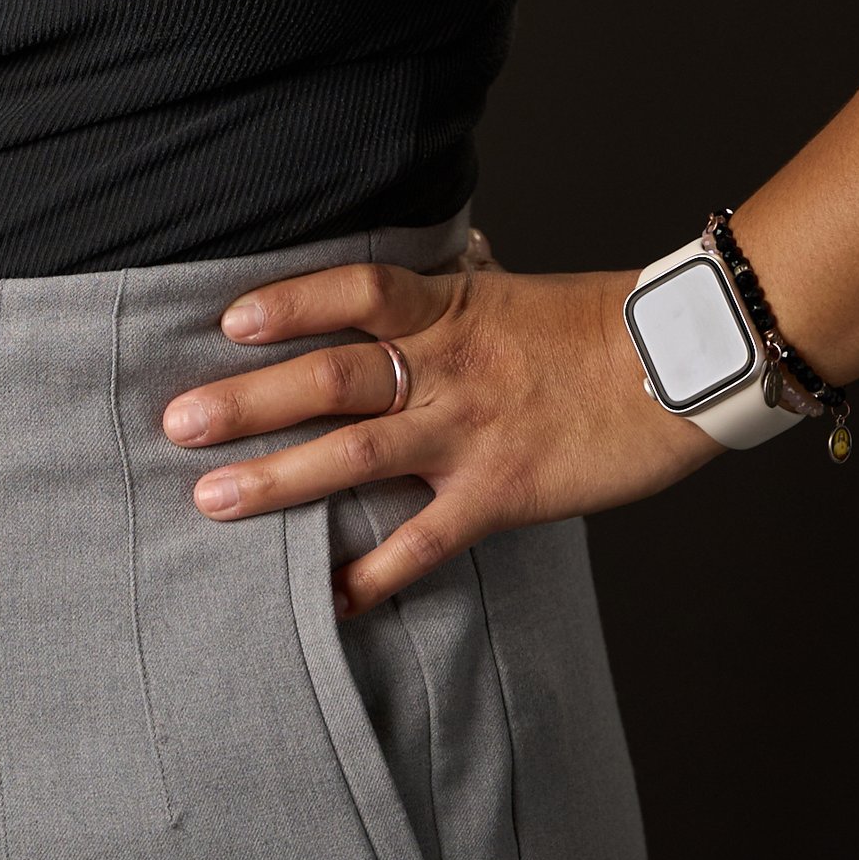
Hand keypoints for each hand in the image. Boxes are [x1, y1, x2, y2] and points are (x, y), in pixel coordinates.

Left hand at [159, 237, 718, 613]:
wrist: (681, 369)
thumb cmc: (596, 327)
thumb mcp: (512, 290)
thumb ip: (456, 285)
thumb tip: (427, 258)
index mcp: (449, 309)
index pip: (355, 292)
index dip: (289, 304)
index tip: (228, 322)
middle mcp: (448, 367)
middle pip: (331, 377)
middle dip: (248, 400)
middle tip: (177, 422)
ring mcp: (470, 432)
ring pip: (356, 453)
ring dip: (278, 478)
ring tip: (212, 499)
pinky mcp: (501, 492)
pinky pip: (423, 540)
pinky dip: (373, 574)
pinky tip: (327, 600)